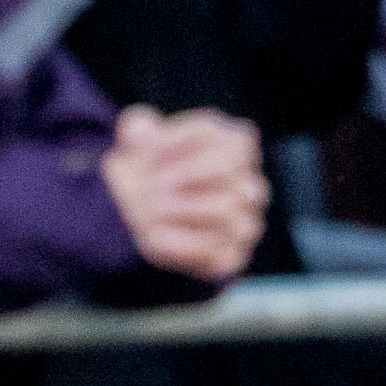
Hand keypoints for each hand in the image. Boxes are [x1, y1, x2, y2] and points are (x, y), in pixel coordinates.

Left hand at [101, 105, 268, 283]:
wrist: (137, 222)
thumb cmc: (148, 176)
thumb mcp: (137, 146)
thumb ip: (138, 128)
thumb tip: (138, 129)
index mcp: (235, 150)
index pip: (226, 136)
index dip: (180, 141)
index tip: (149, 152)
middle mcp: (248, 186)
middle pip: (225, 166)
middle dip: (181, 174)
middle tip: (151, 185)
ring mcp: (244, 223)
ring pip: (223, 208)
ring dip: (178, 207)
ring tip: (151, 209)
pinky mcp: (231, 257)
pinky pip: (219, 253)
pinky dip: (181, 244)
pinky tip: (155, 237)